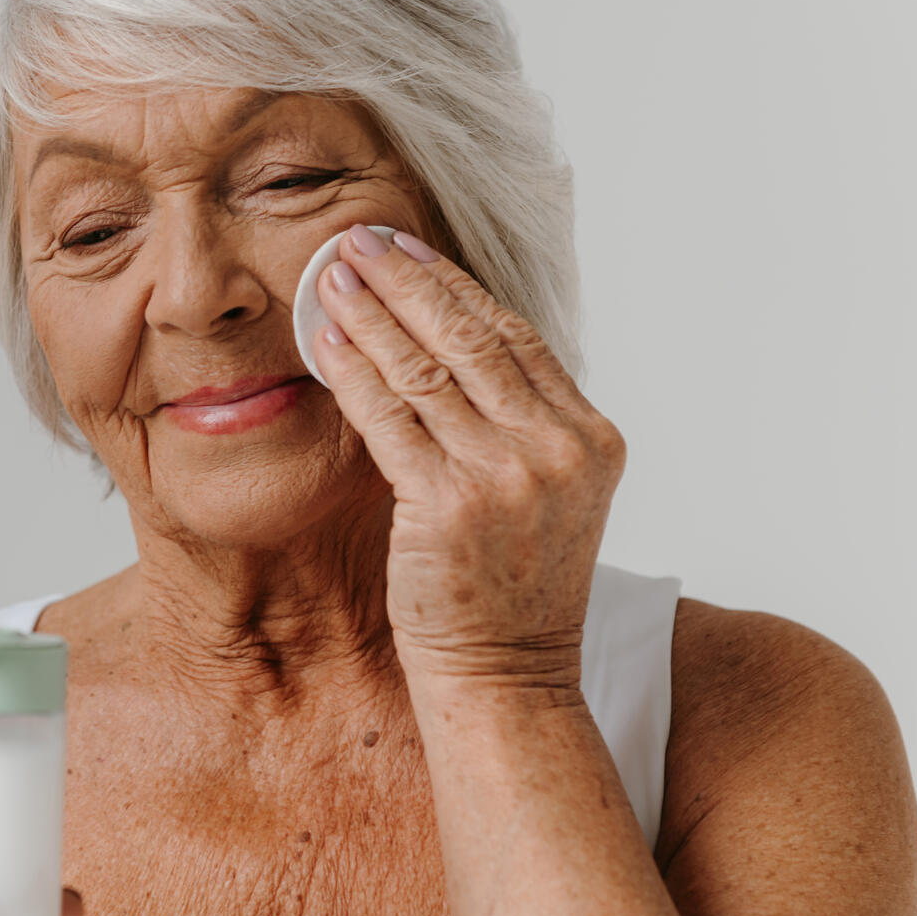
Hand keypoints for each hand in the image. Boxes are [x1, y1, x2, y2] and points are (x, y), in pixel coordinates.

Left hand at [310, 223, 626, 685]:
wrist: (508, 676)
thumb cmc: (511, 590)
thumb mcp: (545, 497)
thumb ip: (520, 426)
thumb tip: (455, 344)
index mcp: (590, 439)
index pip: (515, 338)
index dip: (455, 286)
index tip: (409, 249)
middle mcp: (559, 449)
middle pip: (471, 338)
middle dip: (407, 280)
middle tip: (358, 240)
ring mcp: (508, 476)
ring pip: (428, 369)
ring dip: (373, 313)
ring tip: (330, 275)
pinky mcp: (450, 505)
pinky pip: (391, 417)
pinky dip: (354, 371)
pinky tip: (326, 340)